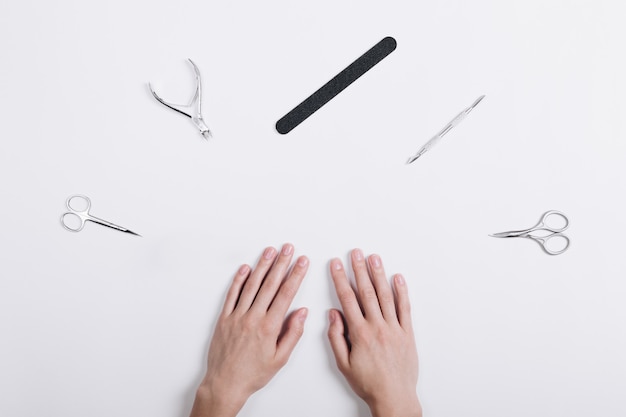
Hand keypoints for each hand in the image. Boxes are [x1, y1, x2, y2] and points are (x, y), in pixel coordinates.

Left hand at [191, 244, 308, 416]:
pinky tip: (246, 268)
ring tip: (270, 251)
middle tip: (288, 248)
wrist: (225, 383)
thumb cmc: (253, 374)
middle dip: (281, 263)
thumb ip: (292, 334)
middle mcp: (253, 318)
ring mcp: (237, 316)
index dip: (296, 275)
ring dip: (262, 266)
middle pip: (270, 284)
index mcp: (269, 327)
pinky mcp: (224, 318)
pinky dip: (239, 280)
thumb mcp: (280, 359)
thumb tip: (302, 312)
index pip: (286, 294)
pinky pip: (232, 295)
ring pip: (251, 285)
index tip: (302, 262)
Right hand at [328, 249, 420, 416]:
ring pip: (385, 296)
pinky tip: (397, 278)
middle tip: (355, 253)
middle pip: (366, 292)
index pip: (347, 299)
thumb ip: (336, 337)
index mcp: (359, 333)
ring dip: (378, 275)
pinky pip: (405, 308)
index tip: (335, 264)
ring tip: (374, 258)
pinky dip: (402, 291)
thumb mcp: (343, 363)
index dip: (340, 279)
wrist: (394, 397)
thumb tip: (333, 314)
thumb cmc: (368, 383)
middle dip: (359, 270)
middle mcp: (377, 326)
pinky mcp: (407, 333)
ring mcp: (394, 328)